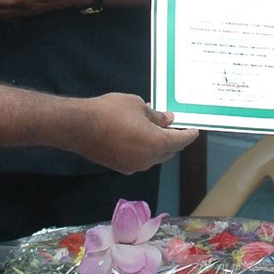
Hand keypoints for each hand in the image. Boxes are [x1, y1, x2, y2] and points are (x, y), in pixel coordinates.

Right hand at [69, 94, 197, 173]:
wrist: (78, 126)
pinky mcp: (120, 167)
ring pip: (154, 157)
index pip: (180, 141)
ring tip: (155, 128)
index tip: (194, 130)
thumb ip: (156, 116)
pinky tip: (138, 137)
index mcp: (156, 143)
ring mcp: (133, 166)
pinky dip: (144, 150)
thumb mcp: (138, 106)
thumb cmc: (109, 112)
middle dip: (174, 140)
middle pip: (169, 152)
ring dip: (158, 145)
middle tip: (174, 126)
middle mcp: (148, 159)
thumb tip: (167, 120)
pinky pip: (140, 159)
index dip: (189, 135)